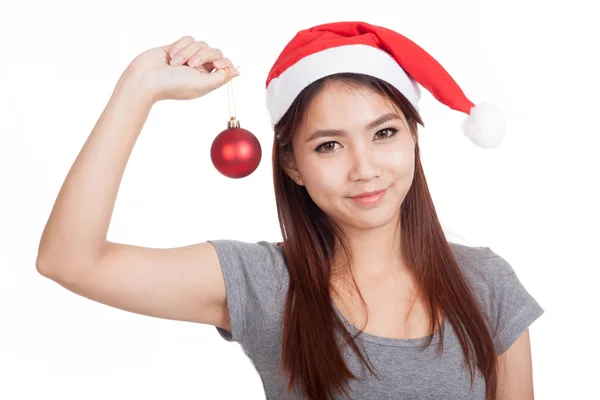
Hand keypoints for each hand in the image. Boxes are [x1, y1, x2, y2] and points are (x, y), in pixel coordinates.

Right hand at [124, 35, 239, 102]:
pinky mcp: (176, 48)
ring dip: (188, 52)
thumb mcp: (201, 84)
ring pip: (200, 44)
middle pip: (214, 52)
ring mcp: (188, 58)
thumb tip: (237, 72)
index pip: (225, 66)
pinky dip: (180, 46)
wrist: (145, 78)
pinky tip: (171, 56)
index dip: (224, 62)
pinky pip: (188, 39)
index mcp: (207, 81)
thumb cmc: (172, 85)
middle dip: (203, 55)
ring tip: (176, 63)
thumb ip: (221, 77)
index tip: (217, 65)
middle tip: (191, 65)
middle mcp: (199, 70)